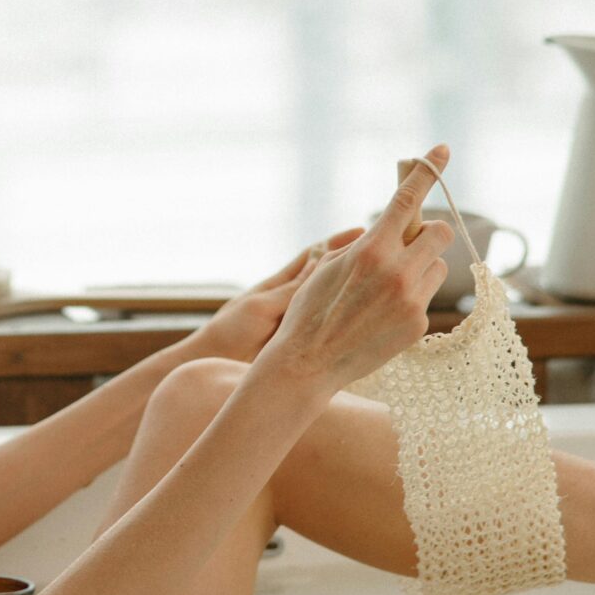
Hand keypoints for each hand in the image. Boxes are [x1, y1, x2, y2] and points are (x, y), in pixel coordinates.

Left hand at [183, 227, 366, 363]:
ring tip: (381, 280)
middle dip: (351, 261)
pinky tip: (365, 318)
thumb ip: (292, 289)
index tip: (363, 230)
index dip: (338, 242)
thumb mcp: (263, 307)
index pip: (314, 255)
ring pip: (329, 298)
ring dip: (352, 289)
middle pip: (327, 273)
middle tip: (381, 250)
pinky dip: (344, 318)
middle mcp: (291, 298)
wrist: (213, 363)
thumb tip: (321, 259)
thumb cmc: (231, 332)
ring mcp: (296, 319)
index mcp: (280, 284)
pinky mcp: (297, 340)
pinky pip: (325, 324)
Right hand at [259, 145, 456, 396]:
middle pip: (440, 232)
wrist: (308, 363)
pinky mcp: (417, 325)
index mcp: (371, 250)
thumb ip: (364, 244)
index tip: (443, 150)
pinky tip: (383, 315)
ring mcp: (410, 301)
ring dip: (421, 267)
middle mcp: (397, 272)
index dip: (427, 170)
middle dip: (428, 233)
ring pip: (437, 266)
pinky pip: (426, 297)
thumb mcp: (329, 266)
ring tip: (388, 288)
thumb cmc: (310, 310)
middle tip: (409, 243)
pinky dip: (411, 298)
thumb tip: (389, 230)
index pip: (407, 199)